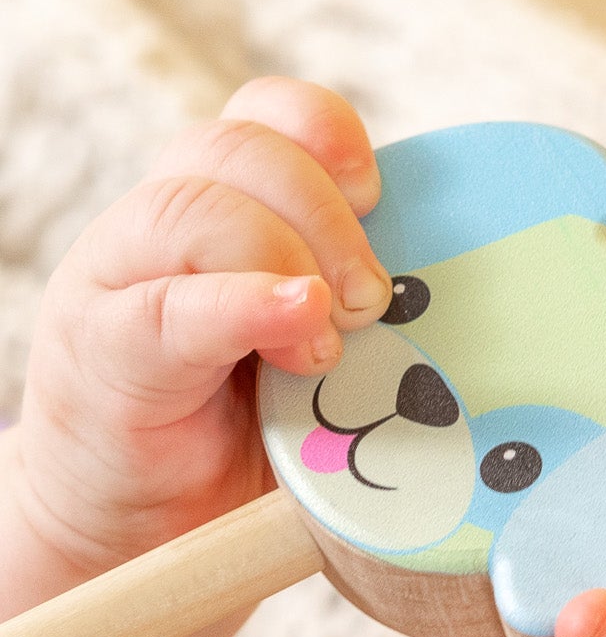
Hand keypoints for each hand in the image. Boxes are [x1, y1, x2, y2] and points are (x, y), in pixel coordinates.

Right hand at [14, 77, 390, 573]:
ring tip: (327, 347)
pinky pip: (169, 305)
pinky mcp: (105, 350)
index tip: (379, 195)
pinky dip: (244, 306)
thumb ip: (369, 315)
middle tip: (371, 302)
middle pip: (239, 148)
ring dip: (285, 261)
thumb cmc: (257, 434)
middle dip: (326, 214)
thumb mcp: (330, 359)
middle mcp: (167, 225)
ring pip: (196, 206)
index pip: (267, 117)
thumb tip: (469, 304)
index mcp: (227, 208)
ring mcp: (124, 280)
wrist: (150, 520)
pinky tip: (299, 328)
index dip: (327, 132)